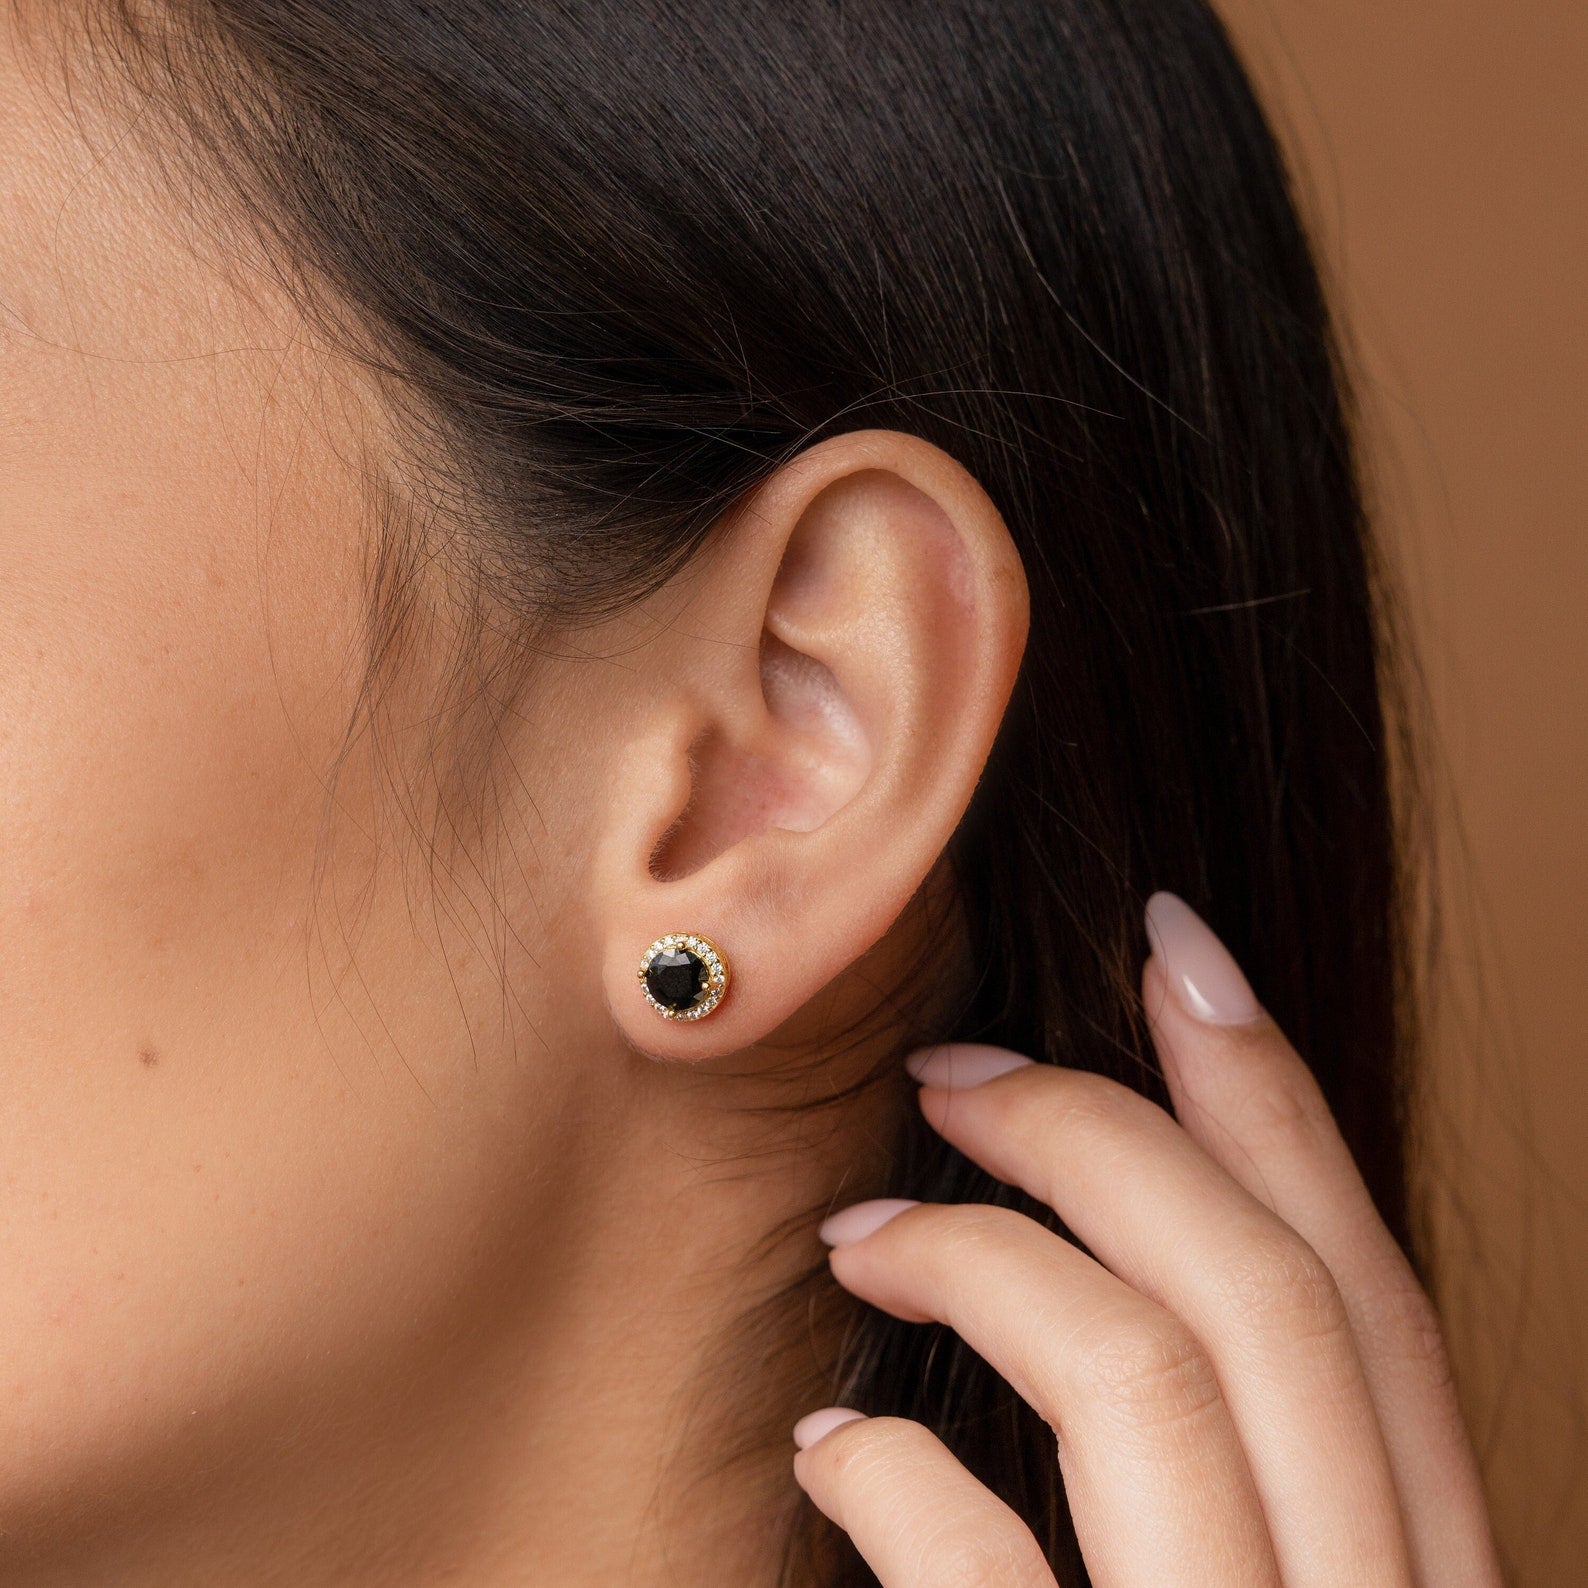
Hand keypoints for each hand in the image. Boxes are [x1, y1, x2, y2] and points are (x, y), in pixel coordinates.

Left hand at [792, 893, 1500, 1586]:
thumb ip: (1262, 1475)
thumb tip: (1127, 1260)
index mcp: (1433, 1584)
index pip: (1380, 1308)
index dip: (1278, 1101)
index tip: (1170, 945)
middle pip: (1270, 1297)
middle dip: (1099, 1140)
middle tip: (952, 1070)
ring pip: (1146, 1379)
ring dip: (980, 1260)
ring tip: (858, 1237)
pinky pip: (984, 1561)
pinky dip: (893, 1473)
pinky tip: (833, 1442)